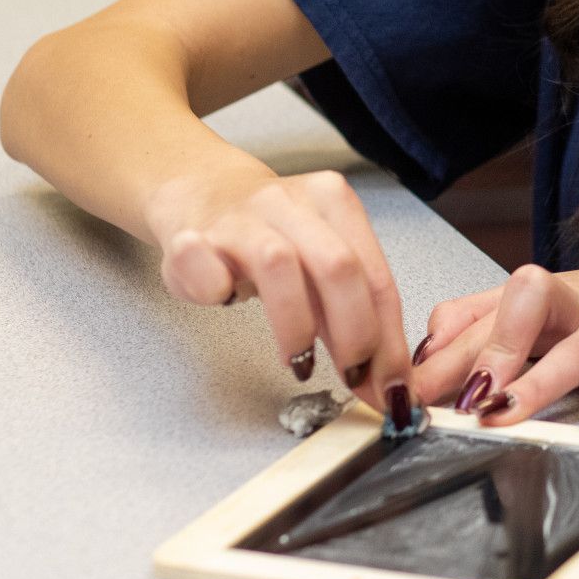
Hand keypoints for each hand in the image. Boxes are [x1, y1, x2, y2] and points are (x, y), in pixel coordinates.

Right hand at [149, 168, 410, 413]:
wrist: (202, 193)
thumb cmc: (272, 238)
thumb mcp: (320, 267)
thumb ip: (353, 315)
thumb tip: (385, 383)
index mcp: (334, 203)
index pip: (376, 276)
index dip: (387, 339)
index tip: (389, 385)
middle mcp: (289, 201)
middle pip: (338, 267)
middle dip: (354, 334)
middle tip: (350, 376)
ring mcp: (239, 216)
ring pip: (279, 263)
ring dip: (294, 326)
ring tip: (297, 361)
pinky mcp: (190, 235)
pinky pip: (203, 263)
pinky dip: (214, 288)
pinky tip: (224, 302)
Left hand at [407, 257, 578, 434]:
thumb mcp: (542, 311)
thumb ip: (482, 326)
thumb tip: (420, 360)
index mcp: (539, 299)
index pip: (476, 314)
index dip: (436, 353)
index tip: (404, 394)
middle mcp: (577, 307)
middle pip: (523, 307)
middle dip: (481, 353)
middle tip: (442, 402)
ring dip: (541, 381)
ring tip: (503, 414)